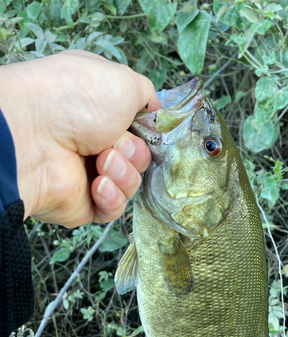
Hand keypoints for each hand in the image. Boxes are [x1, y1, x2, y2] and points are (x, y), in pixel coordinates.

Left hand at [0, 50, 159, 226]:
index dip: (146, 131)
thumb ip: (145, 93)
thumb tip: (155, 108)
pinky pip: (115, 208)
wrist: (35, 134)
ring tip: (101, 160)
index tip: (146, 128)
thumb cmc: (74, 99)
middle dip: (134, 152)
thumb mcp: (122, 81)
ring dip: (123, 172)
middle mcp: (94, 142)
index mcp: (102, 112)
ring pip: (130, 184)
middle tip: (114, 143)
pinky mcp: (84, 203)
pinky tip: (98, 184)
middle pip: (139, 158)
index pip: (138, 129)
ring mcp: (88, 173)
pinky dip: (111, 196)